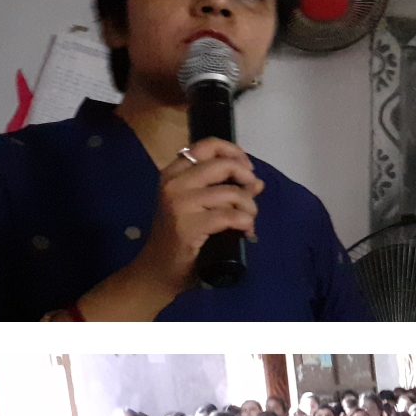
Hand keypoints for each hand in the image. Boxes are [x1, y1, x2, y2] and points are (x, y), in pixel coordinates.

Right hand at [133, 135, 264, 289]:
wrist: (157, 270)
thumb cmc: (180, 237)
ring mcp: (179, 204)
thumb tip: (257, 182)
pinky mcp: (188, 226)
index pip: (207, 145)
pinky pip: (232, 216)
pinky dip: (246, 223)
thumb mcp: (199, 207)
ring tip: (247, 220)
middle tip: (252, 195)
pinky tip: (245, 232)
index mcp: (172, 173)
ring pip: (232, 193)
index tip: (246, 167)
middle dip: (247, 178)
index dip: (233, 152)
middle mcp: (173, 184)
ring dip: (249, 208)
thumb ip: (225, 190)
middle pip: (224, 165)